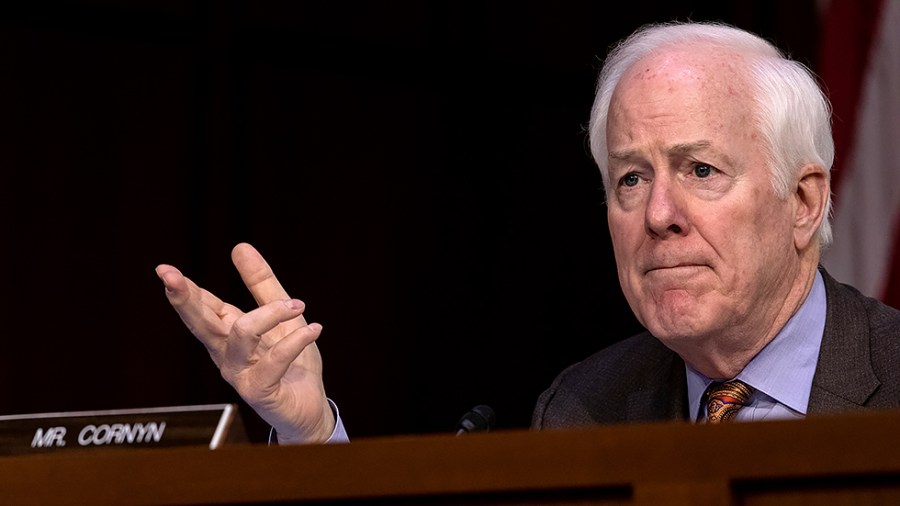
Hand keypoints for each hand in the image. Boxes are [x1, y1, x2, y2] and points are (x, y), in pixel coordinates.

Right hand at [155, 242, 334, 443]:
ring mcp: (241, 375)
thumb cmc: (292, 364)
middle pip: (202, 322)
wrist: (310, 409)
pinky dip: (296, 340)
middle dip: (186, 299)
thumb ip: (262, 285)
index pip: (202, 307)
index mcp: (228, 335)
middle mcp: (228, 355)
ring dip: (271, 313)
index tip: (164, 269)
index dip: (183, 289)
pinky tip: (314, 329)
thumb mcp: (282, 317)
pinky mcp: (261, 392)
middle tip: (170, 277)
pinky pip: (274, 360)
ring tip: (298, 306)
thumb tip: (239, 246)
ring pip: (242, 334)